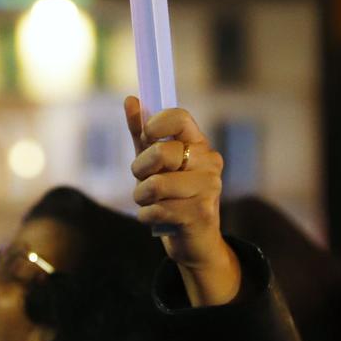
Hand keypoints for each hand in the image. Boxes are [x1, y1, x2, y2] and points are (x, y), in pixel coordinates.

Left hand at [127, 97, 239, 306]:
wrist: (194, 241)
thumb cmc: (172, 195)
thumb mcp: (154, 163)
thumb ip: (142, 134)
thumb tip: (130, 99)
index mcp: (199, 144)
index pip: (180, 117)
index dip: (156, 124)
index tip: (146, 137)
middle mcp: (209, 162)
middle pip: (162, 152)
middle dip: (140, 169)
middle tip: (142, 180)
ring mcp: (209, 188)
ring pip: (156, 185)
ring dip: (141, 197)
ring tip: (149, 202)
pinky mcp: (200, 214)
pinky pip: (156, 210)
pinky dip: (146, 216)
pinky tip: (157, 218)